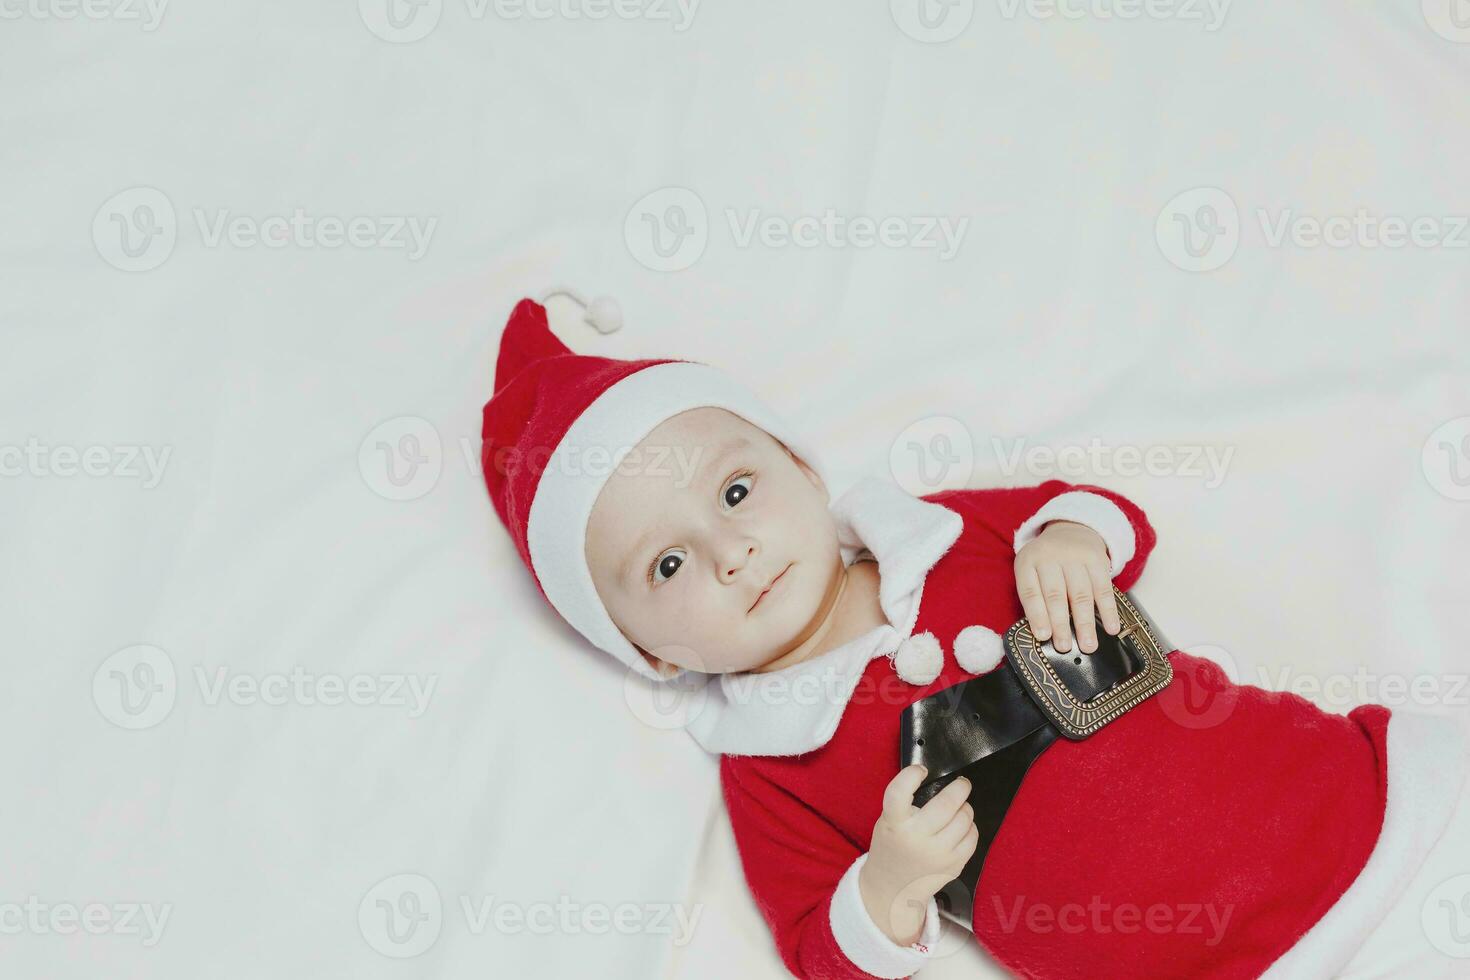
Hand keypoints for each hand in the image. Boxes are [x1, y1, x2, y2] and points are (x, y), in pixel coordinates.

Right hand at [859, 764, 978, 945]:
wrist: (892, 888)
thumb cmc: (892, 847)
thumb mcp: (887, 822)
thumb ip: (906, 804)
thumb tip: (941, 784)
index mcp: (894, 824)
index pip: (899, 793)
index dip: (911, 775)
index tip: (921, 769)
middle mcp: (916, 839)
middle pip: (947, 803)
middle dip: (959, 787)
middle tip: (962, 783)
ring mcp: (937, 854)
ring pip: (964, 819)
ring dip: (965, 808)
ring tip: (959, 808)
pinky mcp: (953, 865)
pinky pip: (972, 837)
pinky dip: (970, 827)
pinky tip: (961, 827)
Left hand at [1013, 520, 1119, 653]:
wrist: (1072, 529)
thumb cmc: (1047, 563)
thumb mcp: (1032, 572)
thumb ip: (1035, 598)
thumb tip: (1045, 635)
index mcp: (1028, 562)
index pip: (1030, 591)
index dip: (1036, 615)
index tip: (1042, 637)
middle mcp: (1050, 557)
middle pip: (1056, 594)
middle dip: (1061, 624)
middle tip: (1064, 647)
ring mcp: (1075, 557)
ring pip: (1081, 594)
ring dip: (1085, 623)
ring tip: (1088, 646)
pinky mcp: (1097, 559)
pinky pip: (1104, 588)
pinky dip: (1108, 611)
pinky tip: (1111, 628)